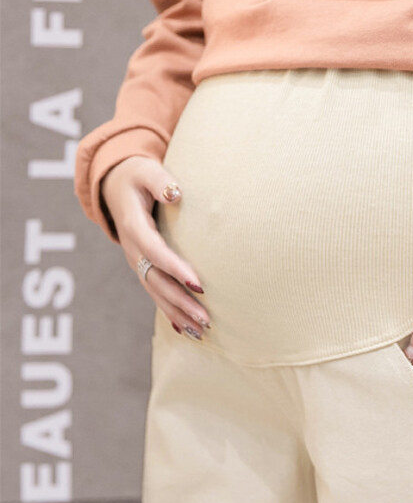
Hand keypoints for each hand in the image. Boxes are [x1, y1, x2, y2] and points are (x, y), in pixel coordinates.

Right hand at [101, 156, 210, 337]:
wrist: (117, 185)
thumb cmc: (138, 176)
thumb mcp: (147, 171)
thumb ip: (161, 181)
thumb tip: (175, 193)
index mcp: (134, 226)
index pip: (155, 252)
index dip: (175, 268)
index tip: (198, 284)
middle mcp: (133, 249)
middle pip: (156, 281)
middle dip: (181, 302)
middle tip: (206, 319)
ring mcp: (136, 262)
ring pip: (156, 292)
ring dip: (178, 313)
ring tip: (201, 331)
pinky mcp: (143, 268)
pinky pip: (155, 293)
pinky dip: (170, 312)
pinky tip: (185, 330)